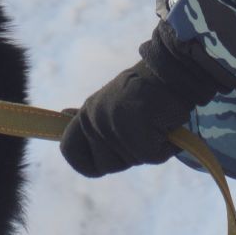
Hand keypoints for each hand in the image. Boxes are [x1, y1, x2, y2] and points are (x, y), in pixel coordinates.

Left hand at [58, 26, 231, 178]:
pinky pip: (153, 155)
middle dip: (127, 155)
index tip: (106, 157)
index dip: (86, 162)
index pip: (69, 151)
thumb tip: (63, 113)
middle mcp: (95, 121)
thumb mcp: (110, 101)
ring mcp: (114, 127)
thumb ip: (92, 116)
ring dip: (150, 147)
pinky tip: (167, 124)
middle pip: (106, 165)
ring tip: (155, 122)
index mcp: (86, 114)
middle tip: (142, 130)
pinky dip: (166, 145)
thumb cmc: (144, 89)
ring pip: (133, 160)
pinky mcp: (138, 132)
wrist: (172, 69)